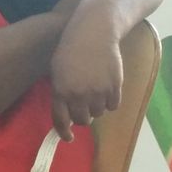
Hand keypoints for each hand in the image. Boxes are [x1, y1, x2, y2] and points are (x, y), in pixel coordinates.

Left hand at [49, 14, 122, 141]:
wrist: (94, 33)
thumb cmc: (71, 49)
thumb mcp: (57, 70)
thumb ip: (61, 92)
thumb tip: (67, 114)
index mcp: (60, 91)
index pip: (61, 120)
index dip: (64, 132)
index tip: (69, 138)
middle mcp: (78, 95)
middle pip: (82, 120)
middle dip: (83, 117)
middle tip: (84, 108)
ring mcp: (97, 91)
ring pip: (98, 113)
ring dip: (97, 107)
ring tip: (96, 92)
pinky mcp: (114, 86)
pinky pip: (113, 105)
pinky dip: (110, 101)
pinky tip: (107, 89)